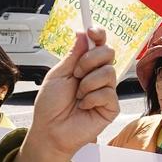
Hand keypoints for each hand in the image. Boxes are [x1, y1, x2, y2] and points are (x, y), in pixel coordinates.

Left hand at [12, 28, 117, 161]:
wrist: (50, 130)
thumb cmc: (50, 106)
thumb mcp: (58, 74)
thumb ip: (73, 55)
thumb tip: (83, 34)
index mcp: (85, 66)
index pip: (99, 44)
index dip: (99, 35)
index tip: (93, 31)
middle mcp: (98, 76)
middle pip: (109, 53)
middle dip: (90, 60)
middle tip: (76, 73)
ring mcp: (106, 91)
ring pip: (108, 72)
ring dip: (88, 83)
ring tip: (78, 95)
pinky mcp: (111, 107)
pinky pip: (108, 93)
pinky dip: (91, 98)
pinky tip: (84, 106)